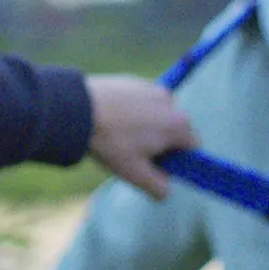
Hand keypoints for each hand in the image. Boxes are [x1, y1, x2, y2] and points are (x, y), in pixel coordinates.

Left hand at [84, 74, 196, 199]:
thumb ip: (159, 187)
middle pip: (174, 130)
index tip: (154, 167)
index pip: (192, 148)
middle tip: (132, 154)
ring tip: (118, 137)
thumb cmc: (110, 142)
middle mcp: (170, 101)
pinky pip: (140, 102)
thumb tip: (167, 189)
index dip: (176, 162)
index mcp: (178, 124)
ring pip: (156, 116)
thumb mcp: (135, 174)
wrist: (76, 110)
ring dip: (144, 128)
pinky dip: (131, 112)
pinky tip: (111, 121)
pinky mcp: (132, 80)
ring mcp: (151, 87)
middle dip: (159, 144)